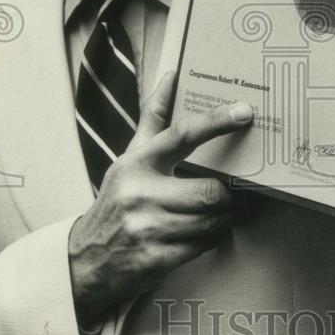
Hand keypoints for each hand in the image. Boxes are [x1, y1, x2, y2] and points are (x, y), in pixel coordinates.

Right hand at [68, 72, 253, 328]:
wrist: (85, 258)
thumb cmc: (118, 199)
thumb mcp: (130, 158)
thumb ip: (153, 119)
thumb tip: (171, 75)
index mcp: (139, 162)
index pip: (182, 135)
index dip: (216, 122)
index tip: (244, 112)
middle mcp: (141, 193)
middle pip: (210, 192)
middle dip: (235, 195)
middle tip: (249, 190)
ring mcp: (147, 227)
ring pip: (211, 221)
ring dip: (230, 217)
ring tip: (235, 210)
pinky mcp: (155, 258)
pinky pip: (203, 245)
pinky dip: (215, 236)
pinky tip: (214, 230)